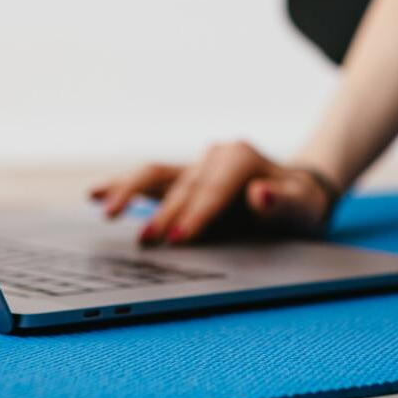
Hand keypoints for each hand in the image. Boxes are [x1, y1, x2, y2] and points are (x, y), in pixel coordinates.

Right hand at [89, 142, 339, 245]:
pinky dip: (121, 186)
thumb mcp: (303, 206)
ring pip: (155, 175)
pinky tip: (95, 195)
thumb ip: (283, 202)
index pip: (214, 189)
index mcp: (241, 158)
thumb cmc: (299, 204)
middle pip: (183, 186)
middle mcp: (215, 155)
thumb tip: (261, 193)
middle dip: (164, 214)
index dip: (196, 214)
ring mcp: (195, 164)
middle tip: (147, 242)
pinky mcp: (182, 176)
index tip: (179, 239)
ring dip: (129, 192)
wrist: (295, 192)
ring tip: (106, 212)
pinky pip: (149, 180)